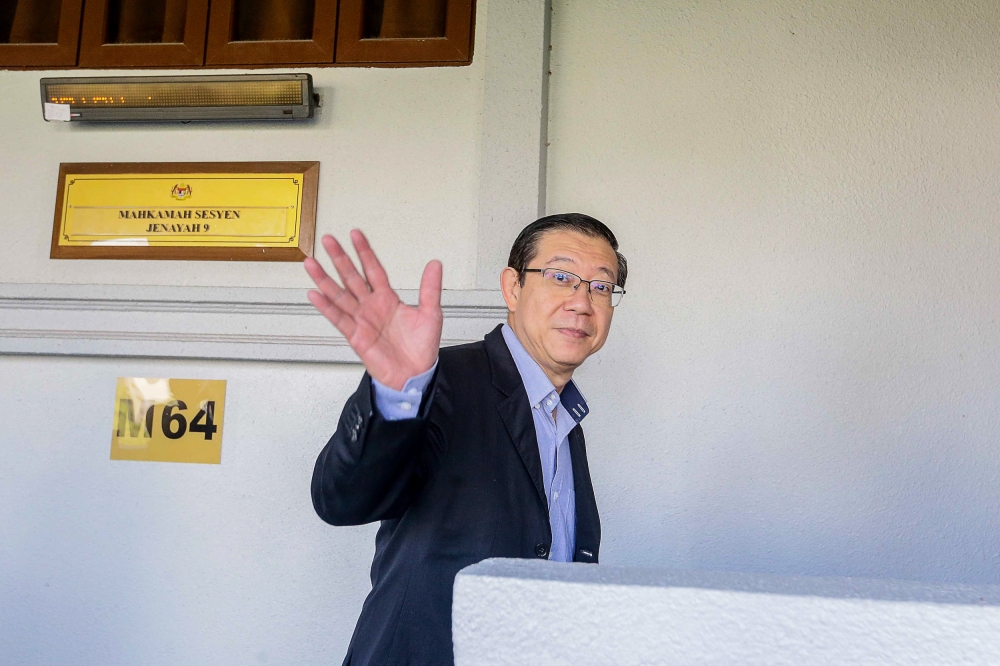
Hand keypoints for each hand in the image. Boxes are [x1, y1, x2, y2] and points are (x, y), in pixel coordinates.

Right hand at [304, 230, 442, 390]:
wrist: (415, 375)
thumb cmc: (422, 348)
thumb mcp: (431, 314)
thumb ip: (430, 288)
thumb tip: (435, 264)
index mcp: (388, 299)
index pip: (373, 270)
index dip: (364, 252)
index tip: (355, 234)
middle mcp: (371, 306)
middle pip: (352, 277)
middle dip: (340, 258)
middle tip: (328, 240)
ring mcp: (361, 320)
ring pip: (339, 295)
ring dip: (324, 279)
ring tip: (311, 263)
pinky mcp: (356, 336)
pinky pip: (338, 319)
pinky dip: (326, 307)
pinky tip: (314, 294)